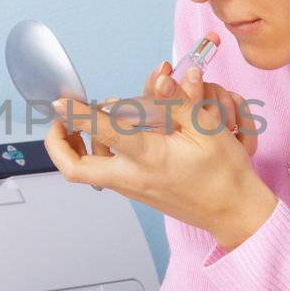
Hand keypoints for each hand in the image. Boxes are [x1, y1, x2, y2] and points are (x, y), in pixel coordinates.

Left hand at [45, 59, 275, 250]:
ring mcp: (131, 189)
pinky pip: (103, 174)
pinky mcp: (135, 193)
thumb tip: (166, 78)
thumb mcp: (209, 131)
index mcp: (149, 157)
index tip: (61, 101)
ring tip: (84, 123)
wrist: (233, 212)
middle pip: (75, 169)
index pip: (105, 132)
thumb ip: (182, 102)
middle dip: (57, 144)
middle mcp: (133, 177)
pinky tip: (114, 136)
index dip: (78, 114)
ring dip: (77, 147)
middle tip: (59, 120)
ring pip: (86, 172)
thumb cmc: (224, 174)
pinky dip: (98, 153)